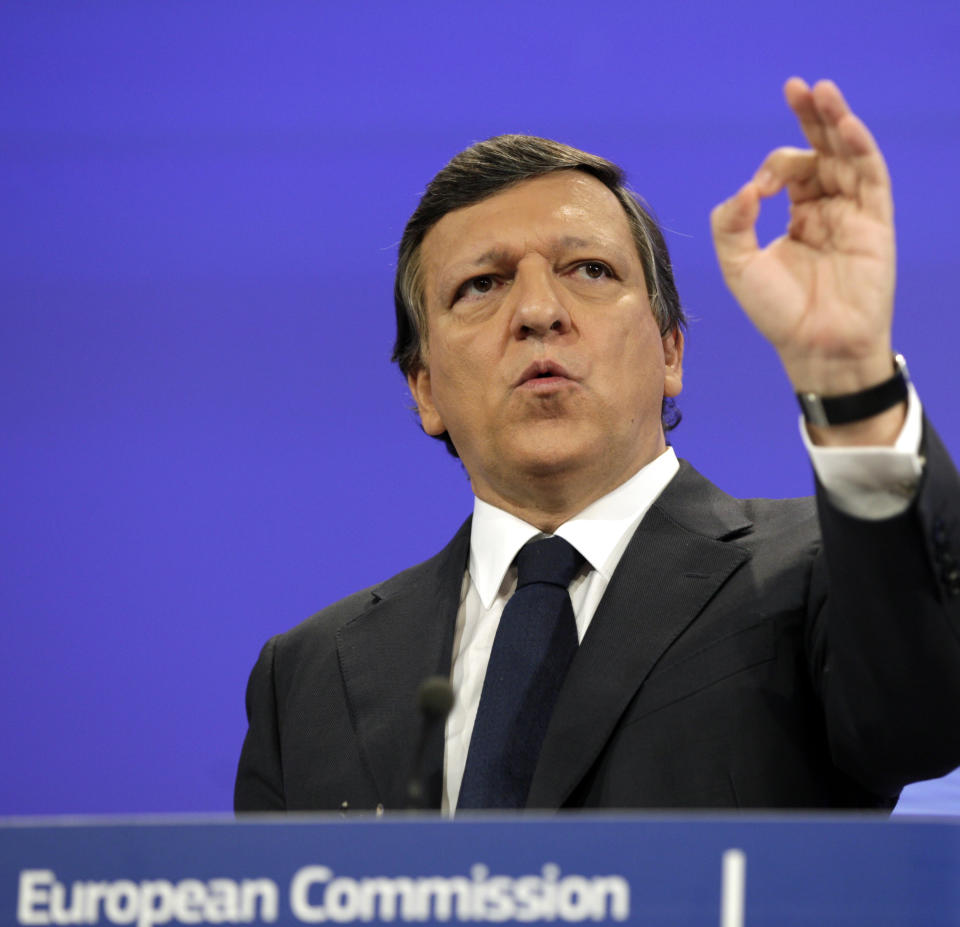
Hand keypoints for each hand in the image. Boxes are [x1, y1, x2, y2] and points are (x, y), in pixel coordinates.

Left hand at [711, 79, 895, 403]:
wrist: (815, 345)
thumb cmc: (778, 313)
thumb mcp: (738, 267)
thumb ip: (731, 225)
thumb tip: (745, 189)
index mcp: (796, 217)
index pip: (787, 173)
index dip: (772, 169)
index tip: (758, 190)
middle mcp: (826, 210)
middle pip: (821, 152)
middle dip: (808, 118)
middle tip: (796, 86)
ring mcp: (852, 213)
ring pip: (847, 156)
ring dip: (834, 122)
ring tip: (821, 92)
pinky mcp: (875, 222)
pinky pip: (870, 176)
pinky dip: (858, 148)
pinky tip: (844, 125)